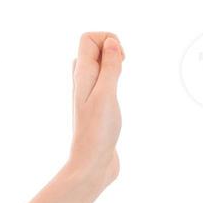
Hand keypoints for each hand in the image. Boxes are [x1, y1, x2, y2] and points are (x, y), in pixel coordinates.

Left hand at [68, 31, 123, 188]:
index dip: (107, 39)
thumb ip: (108, 68)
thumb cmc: (97, 132)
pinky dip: (114, 78)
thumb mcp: (106, 95)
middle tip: (121, 66)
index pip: (87, 39)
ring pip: (99, 65)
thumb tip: (110, 42)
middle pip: (93, 48)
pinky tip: (118, 91)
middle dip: (112, 48)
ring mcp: (90, 94)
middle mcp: (83, 82)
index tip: (120, 58)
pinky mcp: (98, 106)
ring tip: (120, 76)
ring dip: (114, 62)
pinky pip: (104, 81)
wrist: (92, 163)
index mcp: (81, 76)